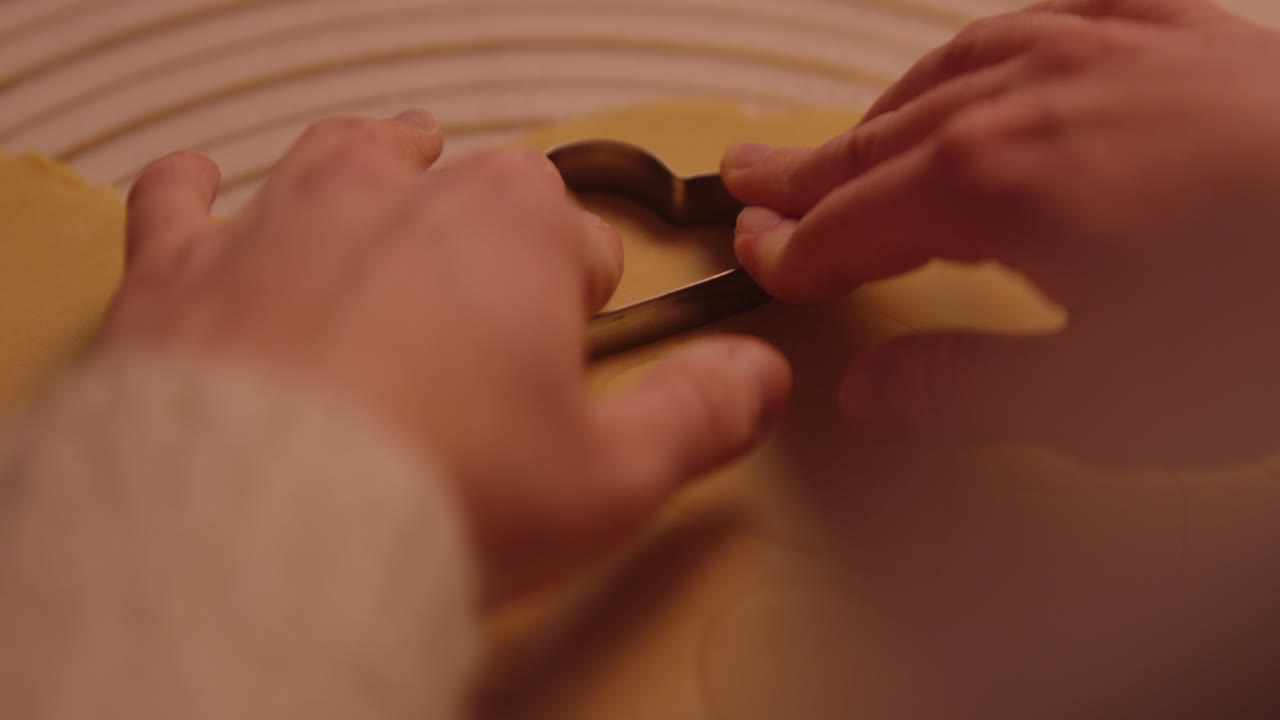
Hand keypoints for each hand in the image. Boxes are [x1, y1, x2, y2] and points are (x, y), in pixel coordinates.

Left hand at [100, 111, 789, 596]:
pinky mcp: (178, 268)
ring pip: (341, 162)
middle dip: (489, 233)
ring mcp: (278, 218)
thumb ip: (699, 416)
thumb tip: (758, 380)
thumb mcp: (611, 478)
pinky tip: (204, 188)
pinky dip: (196, 195)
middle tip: (489, 307)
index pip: (580, 242)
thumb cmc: (435, 494)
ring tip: (387, 193)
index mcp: (511, 226)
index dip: (585, 298)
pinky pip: (179, 198)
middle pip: (466, 186)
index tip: (574, 348)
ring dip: (372, 175)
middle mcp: (394, 194)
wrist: (254, 533)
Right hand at [721, 0, 1279, 465]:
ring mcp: (1102, 46)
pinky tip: (986, 48)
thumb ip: (971, 392)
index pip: (850, 222)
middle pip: (876, 139)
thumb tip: (876, 391)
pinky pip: (1050, 14)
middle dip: (804, 170)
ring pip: (948, 69)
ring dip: (880, 111)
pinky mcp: (1173, 30)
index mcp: (994, 181)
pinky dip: (994, 42)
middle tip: (748, 179)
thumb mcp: (1111, 399)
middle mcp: (1032, 91)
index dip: (793, 249)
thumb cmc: (1273, 317)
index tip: (758, 260)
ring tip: (846, 137)